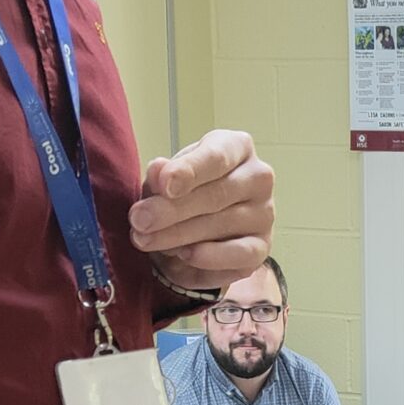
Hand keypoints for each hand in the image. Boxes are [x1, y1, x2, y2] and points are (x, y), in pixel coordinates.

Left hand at [130, 131, 274, 289]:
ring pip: (221, 225)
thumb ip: (162, 176)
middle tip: (139, 219)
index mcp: (237, 148)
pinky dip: (211, 256)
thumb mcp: (167, 178)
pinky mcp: (262, 248)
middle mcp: (258, 178)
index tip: (164, 185)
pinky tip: (185, 255)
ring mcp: (264, 214)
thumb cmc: (185, 193)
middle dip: (172, 209)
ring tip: (144, 240)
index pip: (216, 156)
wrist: (200, 231)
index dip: (189, 171)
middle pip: (216, 194)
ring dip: (178, 235)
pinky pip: (239, 254)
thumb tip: (158, 172)